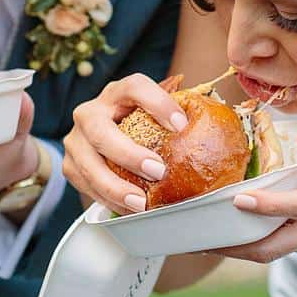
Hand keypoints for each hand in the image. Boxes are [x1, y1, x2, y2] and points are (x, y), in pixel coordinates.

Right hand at [62, 73, 188, 214]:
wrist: (101, 140)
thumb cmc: (140, 128)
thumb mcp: (156, 117)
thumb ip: (179, 121)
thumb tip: (225, 135)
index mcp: (118, 93)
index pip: (135, 87)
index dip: (157, 103)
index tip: (182, 125)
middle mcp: (91, 111)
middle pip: (100, 129)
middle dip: (128, 153)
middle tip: (157, 171)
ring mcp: (76, 138)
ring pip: (88, 163)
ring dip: (115, 185)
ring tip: (141, 203)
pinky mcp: (70, 164)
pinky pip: (85, 185)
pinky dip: (107, 199)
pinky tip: (128, 209)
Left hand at [210, 129, 296, 269]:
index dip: (269, 206)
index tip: (239, 200)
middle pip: (279, 245)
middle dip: (239, 247)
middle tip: (203, 240)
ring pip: (278, 251)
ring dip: (244, 248)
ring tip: (206, 240)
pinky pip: (289, 248)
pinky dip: (267, 241)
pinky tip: (246, 230)